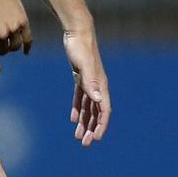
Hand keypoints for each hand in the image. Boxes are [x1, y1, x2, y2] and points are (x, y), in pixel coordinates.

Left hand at [0, 0, 31, 74]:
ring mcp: (13, 29)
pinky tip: (26, 51)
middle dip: (1, 49)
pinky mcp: (23, 22)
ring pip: (16, 46)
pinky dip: (27, 47)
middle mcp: (0, 35)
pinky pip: (28, 39)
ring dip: (12, 46)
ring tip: (8, 39)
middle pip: (5, 51)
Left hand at [63, 26, 109, 145]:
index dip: (101, 125)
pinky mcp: (81, 77)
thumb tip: (98, 100)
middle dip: (92, 128)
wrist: (77, 32)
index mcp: (101, 85)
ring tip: (78, 137)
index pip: (104, 111)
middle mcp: (98, 86)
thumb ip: (91, 82)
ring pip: (89, 107)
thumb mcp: (83, 65)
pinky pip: (81, 98)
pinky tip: (73, 119)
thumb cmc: (80, 47)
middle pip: (97, 112)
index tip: (96, 139)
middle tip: (85, 144)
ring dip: (85, 122)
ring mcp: (90, 82)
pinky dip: (78, 109)